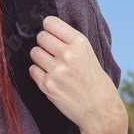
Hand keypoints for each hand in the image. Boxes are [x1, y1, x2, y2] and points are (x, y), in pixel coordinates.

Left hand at [28, 15, 126, 133]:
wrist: (100, 111)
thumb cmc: (95, 82)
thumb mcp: (89, 54)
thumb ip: (70, 42)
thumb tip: (47, 30)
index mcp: (80, 43)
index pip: (50, 22)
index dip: (48, 29)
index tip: (51, 35)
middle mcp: (68, 54)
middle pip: (40, 37)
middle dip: (44, 44)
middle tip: (52, 54)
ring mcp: (57, 70)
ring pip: (34, 53)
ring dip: (40, 59)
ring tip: (52, 67)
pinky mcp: (48, 86)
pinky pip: (32, 70)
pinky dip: (38, 73)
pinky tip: (50, 78)